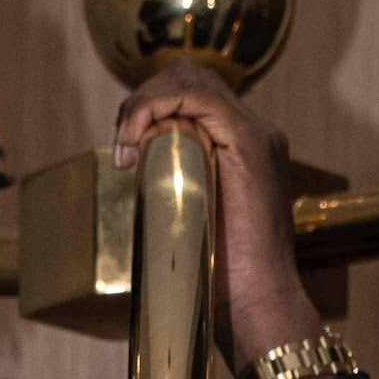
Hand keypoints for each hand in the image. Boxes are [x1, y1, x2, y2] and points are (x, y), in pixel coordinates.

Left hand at [112, 63, 326, 378]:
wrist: (256, 302)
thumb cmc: (220, 275)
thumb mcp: (188, 213)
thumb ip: (173, 182)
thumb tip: (136, 162)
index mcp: (242, 146)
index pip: (191, 95)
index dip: (149, 107)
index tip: (125, 152)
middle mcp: (254, 132)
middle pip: (190, 76)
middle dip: (143, 99)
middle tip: (122, 146)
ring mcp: (255, 134)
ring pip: (190, 79)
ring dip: (145, 103)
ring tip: (127, 146)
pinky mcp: (249, 141)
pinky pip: (196, 97)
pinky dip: (155, 108)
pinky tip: (136, 141)